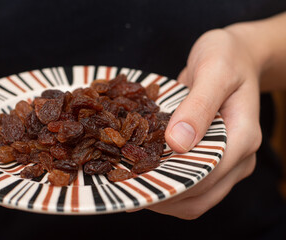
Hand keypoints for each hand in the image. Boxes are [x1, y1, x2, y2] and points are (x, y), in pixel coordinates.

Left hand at [147, 28, 261, 218]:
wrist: (235, 56)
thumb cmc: (228, 57)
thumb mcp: (215, 71)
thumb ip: (199, 106)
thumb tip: (177, 143)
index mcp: (242, 138)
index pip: (206, 177)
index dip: (171, 185)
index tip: (137, 184)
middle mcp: (236, 158)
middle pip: (200, 196)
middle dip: (162, 196)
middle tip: (126, 188)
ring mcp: (224, 160)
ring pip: (194, 196)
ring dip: (162, 194)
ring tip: (129, 184)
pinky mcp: (209, 156)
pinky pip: (188, 180)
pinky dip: (165, 183)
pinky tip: (142, 174)